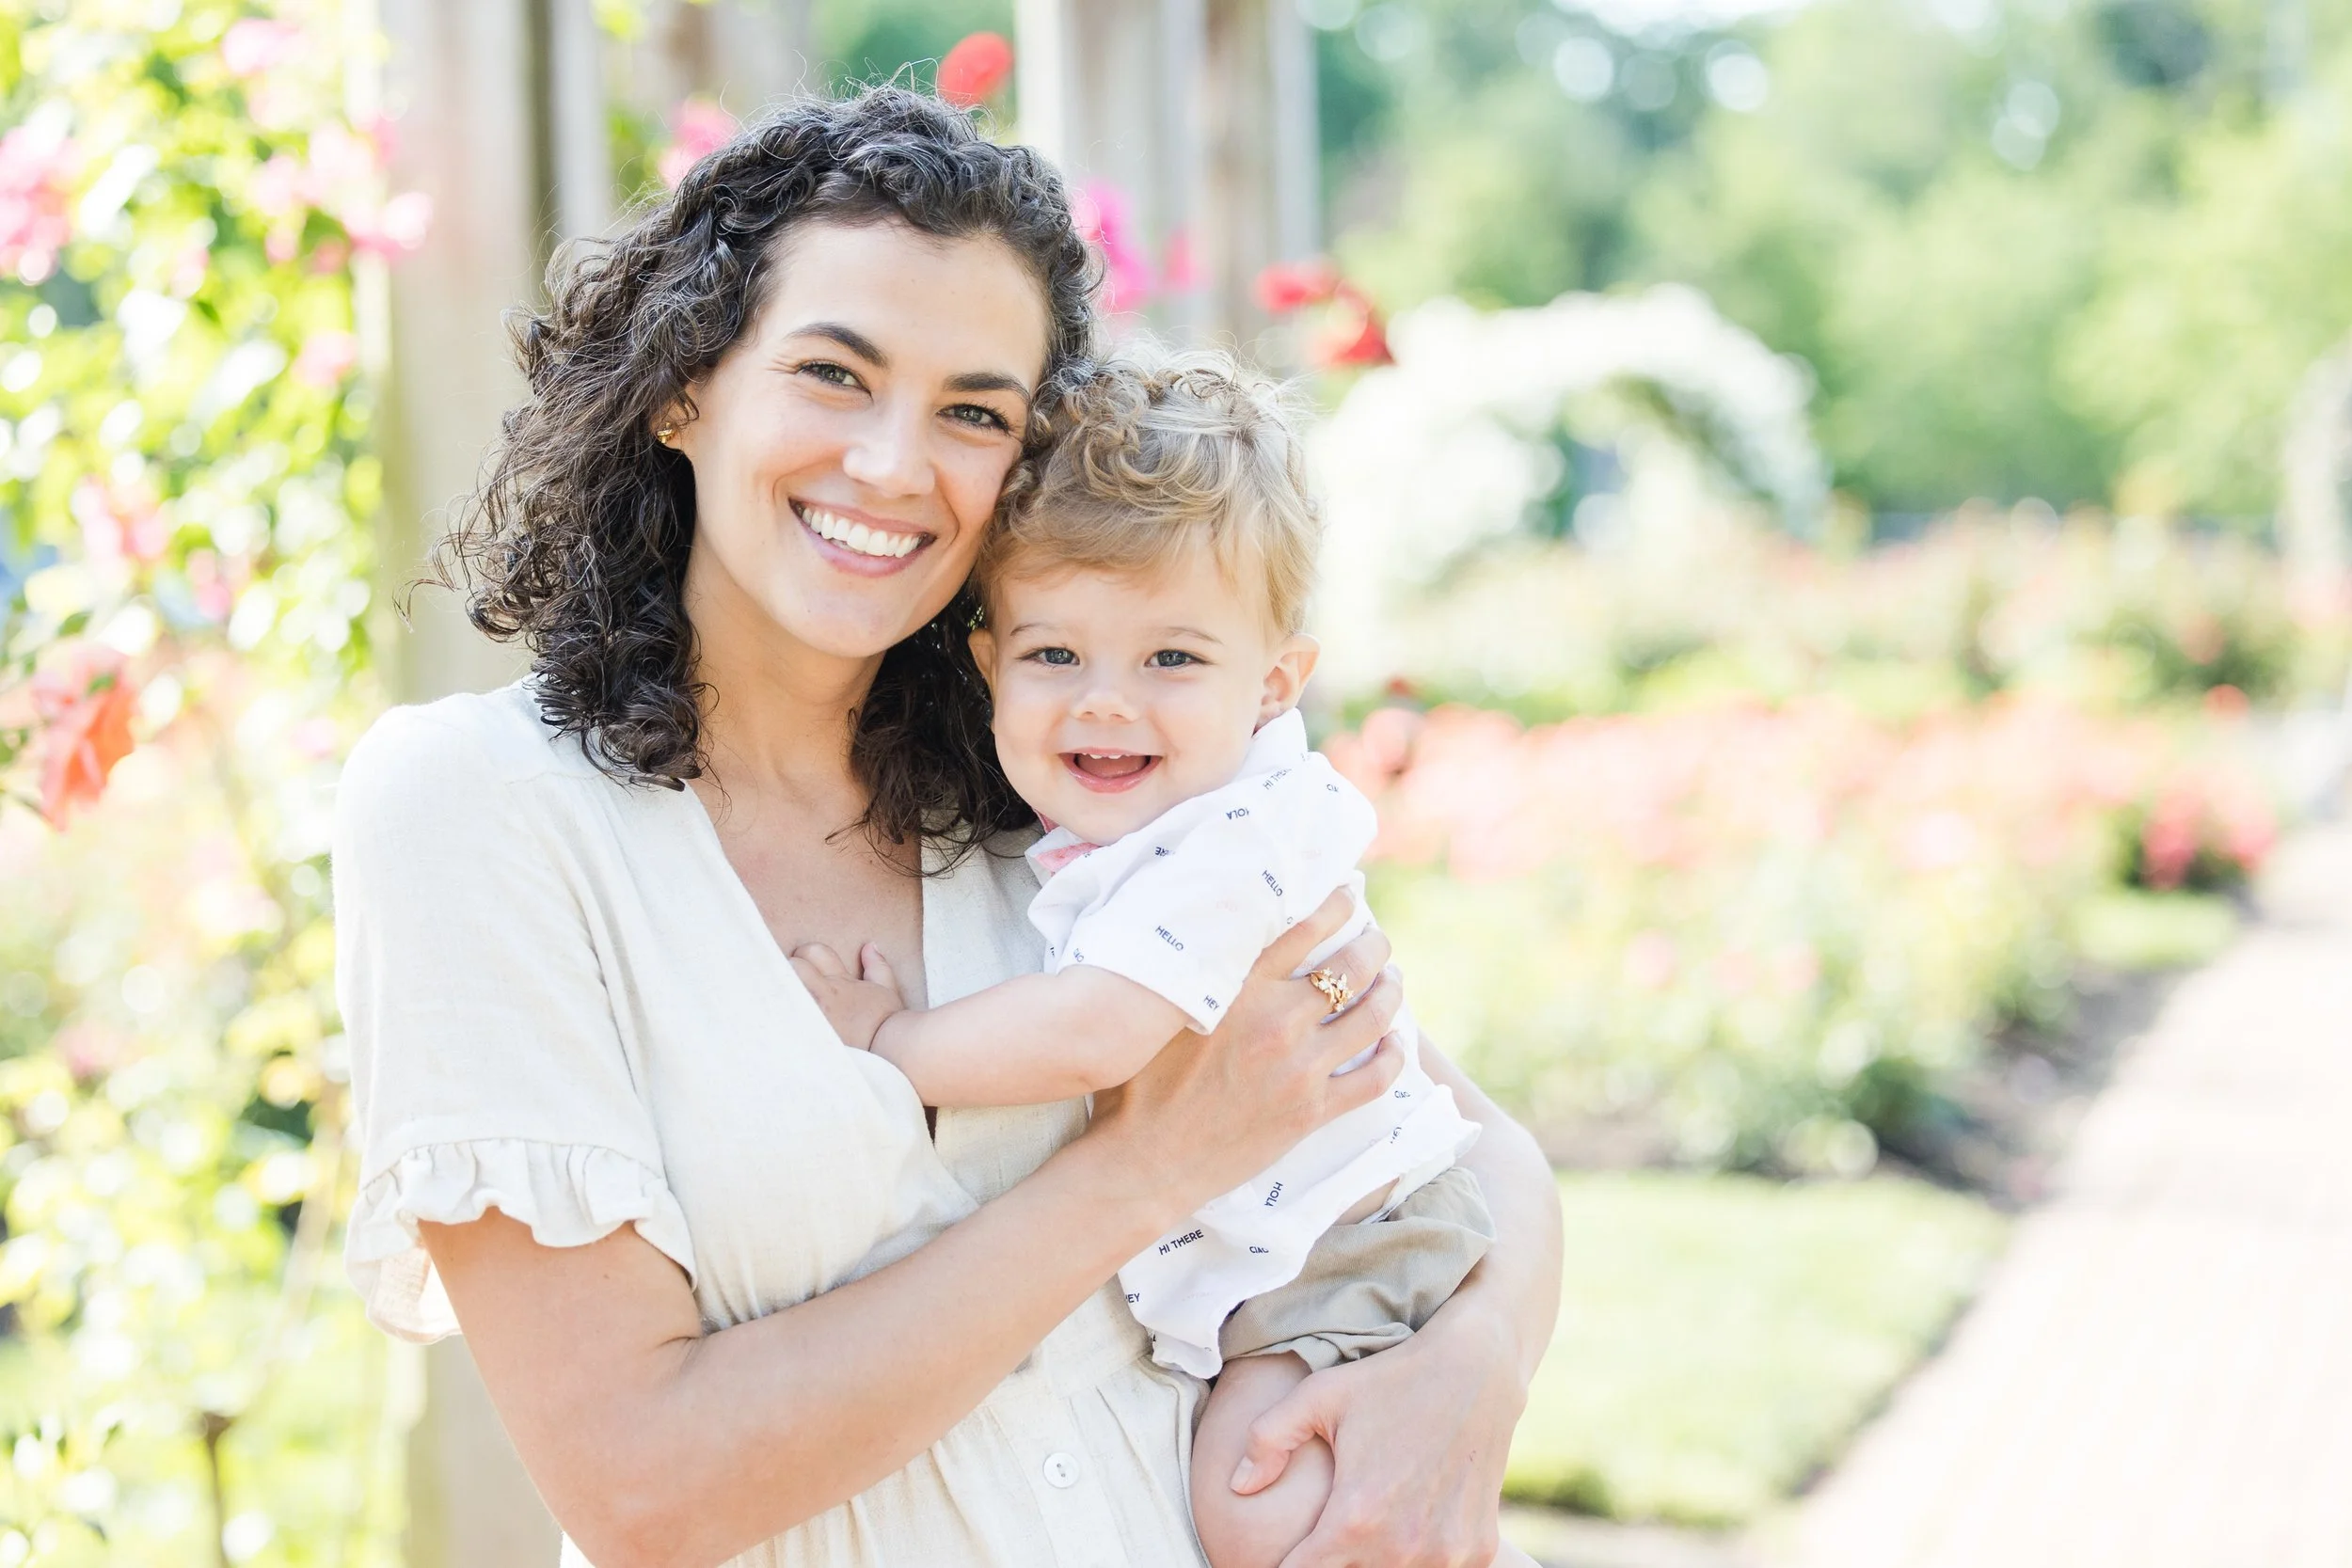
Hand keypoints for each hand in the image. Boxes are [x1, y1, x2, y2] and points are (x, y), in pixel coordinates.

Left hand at [789, 941, 905, 1051]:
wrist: (891, 1052)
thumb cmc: (888, 1023)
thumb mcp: (887, 990)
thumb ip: (877, 966)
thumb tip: (869, 946)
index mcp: (839, 981)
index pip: (813, 951)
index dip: (805, 955)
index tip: (805, 969)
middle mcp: (823, 994)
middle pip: (793, 966)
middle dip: (788, 971)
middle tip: (787, 985)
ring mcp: (813, 1014)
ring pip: (782, 989)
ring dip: (780, 993)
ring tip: (781, 1005)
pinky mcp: (805, 1035)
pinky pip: (783, 1022)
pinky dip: (778, 1021)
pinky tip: (778, 1026)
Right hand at [1087, 889, 1405, 1215]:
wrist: (1145, 1159)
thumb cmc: (1139, 1084)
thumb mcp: (1164, 1012)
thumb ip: (1201, 975)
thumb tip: (1221, 940)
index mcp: (1240, 989)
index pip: (1305, 929)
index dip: (1337, 906)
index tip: (1350, 896)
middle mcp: (1278, 1021)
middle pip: (1351, 968)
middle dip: (1374, 947)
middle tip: (1378, 940)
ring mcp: (1300, 1067)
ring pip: (1373, 1016)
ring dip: (1391, 992)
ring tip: (1392, 982)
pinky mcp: (1312, 1111)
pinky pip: (1374, 1078)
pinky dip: (1392, 1056)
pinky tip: (1393, 1044)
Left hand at [1231, 1300, 1526, 1567]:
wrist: (1476, 1370)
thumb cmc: (1390, 1380)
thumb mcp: (1319, 1395)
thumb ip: (1268, 1440)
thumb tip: (1238, 1486)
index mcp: (1355, 1517)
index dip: (1286, 1566)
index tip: (1284, 1552)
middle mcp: (1402, 1546)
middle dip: (1328, 1562)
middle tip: (1325, 1534)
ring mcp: (1445, 1554)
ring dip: (1373, 1562)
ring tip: (1366, 1524)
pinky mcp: (1478, 1551)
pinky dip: (1417, 1558)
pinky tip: (1409, 1528)